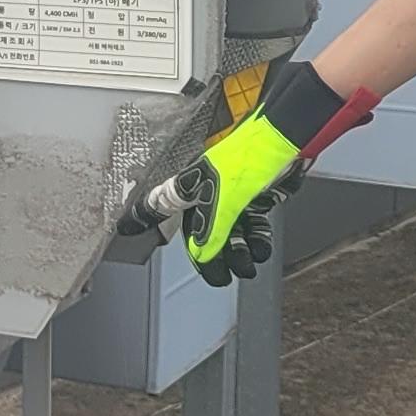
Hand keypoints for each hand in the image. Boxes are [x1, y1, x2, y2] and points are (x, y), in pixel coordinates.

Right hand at [149, 61, 375, 286]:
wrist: (288, 139)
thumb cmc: (254, 154)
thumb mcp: (229, 198)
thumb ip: (214, 229)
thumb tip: (203, 254)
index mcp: (194, 185)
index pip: (162, 206)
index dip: (143, 218)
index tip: (127, 228)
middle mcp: (210, 189)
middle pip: (201, 229)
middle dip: (212, 255)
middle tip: (220, 276)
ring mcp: (233, 192)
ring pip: (229, 231)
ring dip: (239, 251)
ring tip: (247, 265)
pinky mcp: (255, 194)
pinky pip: (250, 224)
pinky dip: (256, 239)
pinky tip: (260, 248)